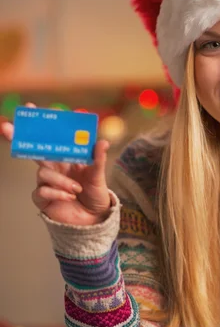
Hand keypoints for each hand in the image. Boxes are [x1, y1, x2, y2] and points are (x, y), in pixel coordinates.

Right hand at [1, 103, 111, 226]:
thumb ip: (98, 159)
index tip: (30, 107)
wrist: (95, 219)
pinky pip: (41, 190)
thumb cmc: (95, 194)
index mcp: (65, 158)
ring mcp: (46, 183)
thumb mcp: (99, 175)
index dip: (40, 125)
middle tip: (6, 127)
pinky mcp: (43, 199)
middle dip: (19, 138)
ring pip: (43, 173)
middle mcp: (53, 168)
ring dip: (60, 180)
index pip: (51, 139)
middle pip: (33, 151)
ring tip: (75, 189)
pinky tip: (68, 197)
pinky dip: (56, 192)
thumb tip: (102, 142)